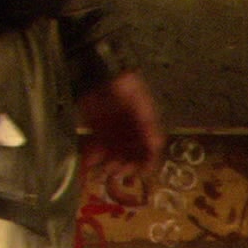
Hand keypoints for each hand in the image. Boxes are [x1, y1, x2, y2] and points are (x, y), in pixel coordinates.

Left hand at [79, 70, 163, 185]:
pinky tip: (90, 164)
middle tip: (120, 173)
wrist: (101, 75)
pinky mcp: (96, 133)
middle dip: (127, 168)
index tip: (144, 172)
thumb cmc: (126, 88)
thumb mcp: (142, 105)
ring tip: (104, 171)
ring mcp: (113, 136)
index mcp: (145, 129)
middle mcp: (131, 135)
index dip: (149, 163)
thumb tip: (157, 145)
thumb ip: (149, 124)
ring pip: (114, 158)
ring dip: (110, 167)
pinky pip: (95, 151)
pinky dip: (93, 159)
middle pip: (132, 158)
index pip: (151, 151)